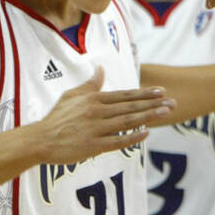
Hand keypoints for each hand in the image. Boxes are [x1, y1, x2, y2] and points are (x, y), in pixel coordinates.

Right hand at [34, 67, 173, 162]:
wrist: (41, 140)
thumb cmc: (57, 118)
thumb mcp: (72, 96)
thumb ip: (90, 85)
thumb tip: (100, 69)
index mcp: (93, 99)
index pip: (125, 95)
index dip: (144, 93)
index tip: (161, 91)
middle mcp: (97, 112)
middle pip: (131, 107)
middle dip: (153, 104)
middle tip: (172, 102)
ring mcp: (96, 129)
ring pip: (128, 121)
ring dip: (149, 117)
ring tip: (165, 113)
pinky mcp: (94, 145)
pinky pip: (118, 141)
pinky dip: (133, 137)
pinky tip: (146, 133)